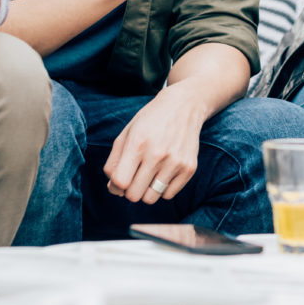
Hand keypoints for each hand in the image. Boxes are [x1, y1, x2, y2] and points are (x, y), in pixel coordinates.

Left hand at [104, 84, 207, 202]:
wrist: (184, 106)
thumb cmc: (150, 120)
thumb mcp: (126, 134)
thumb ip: (114, 162)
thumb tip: (114, 188)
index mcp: (137, 143)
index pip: (120, 182)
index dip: (115, 186)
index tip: (119, 181)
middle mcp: (157, 154)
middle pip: (134, 195)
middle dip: (129, 190)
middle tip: (134, 177)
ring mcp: (175, 162)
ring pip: (151, 198)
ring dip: (146, 191)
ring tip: (148, 176)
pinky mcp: (189, 168)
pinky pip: (169, 195)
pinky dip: (163, 188)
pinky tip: (163, 172)